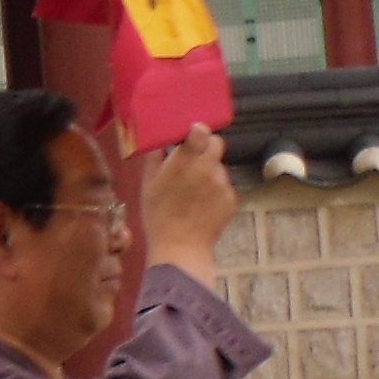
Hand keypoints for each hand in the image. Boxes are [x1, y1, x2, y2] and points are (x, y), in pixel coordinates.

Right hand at [141, 125, 237, 279]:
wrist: (180, 248)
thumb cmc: (158, 216)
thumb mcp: (147, 184)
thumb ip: (155, 158)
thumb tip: (160, 141)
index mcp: (184, 162)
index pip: (200, 132)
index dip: (197, 130)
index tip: (191, 134)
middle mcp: (206, 169)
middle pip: (217, 143)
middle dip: (207, 146)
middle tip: (194, 158)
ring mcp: (222, 184)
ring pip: (219, 166)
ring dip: (209, 171)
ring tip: (194, 190)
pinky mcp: (231, 198)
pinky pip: (224, 185)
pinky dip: (215, 189)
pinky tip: (202, 204)